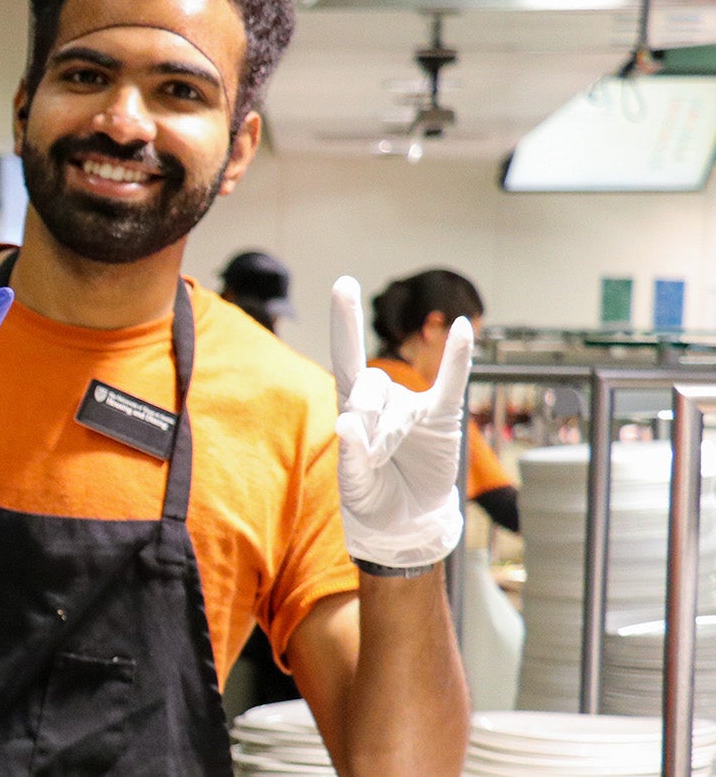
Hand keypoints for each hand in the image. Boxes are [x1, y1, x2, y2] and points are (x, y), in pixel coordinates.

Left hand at [329, 276, 473, 569]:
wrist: (407, 524)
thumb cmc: (372, 495)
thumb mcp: (354, 479)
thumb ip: (350, 453)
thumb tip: (346, 423)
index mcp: (352, 408)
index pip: (345, 356)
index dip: (344, 322)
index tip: (344, 283)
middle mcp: (382, 400)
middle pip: (369, 385)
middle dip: (363, 410)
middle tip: (363, 441)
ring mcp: (413, 407)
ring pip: (398, 402)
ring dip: (389, 431)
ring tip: (383, 458)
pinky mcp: (441, 420)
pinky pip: (451, 384)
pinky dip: (457, 358)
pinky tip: (463, 328)